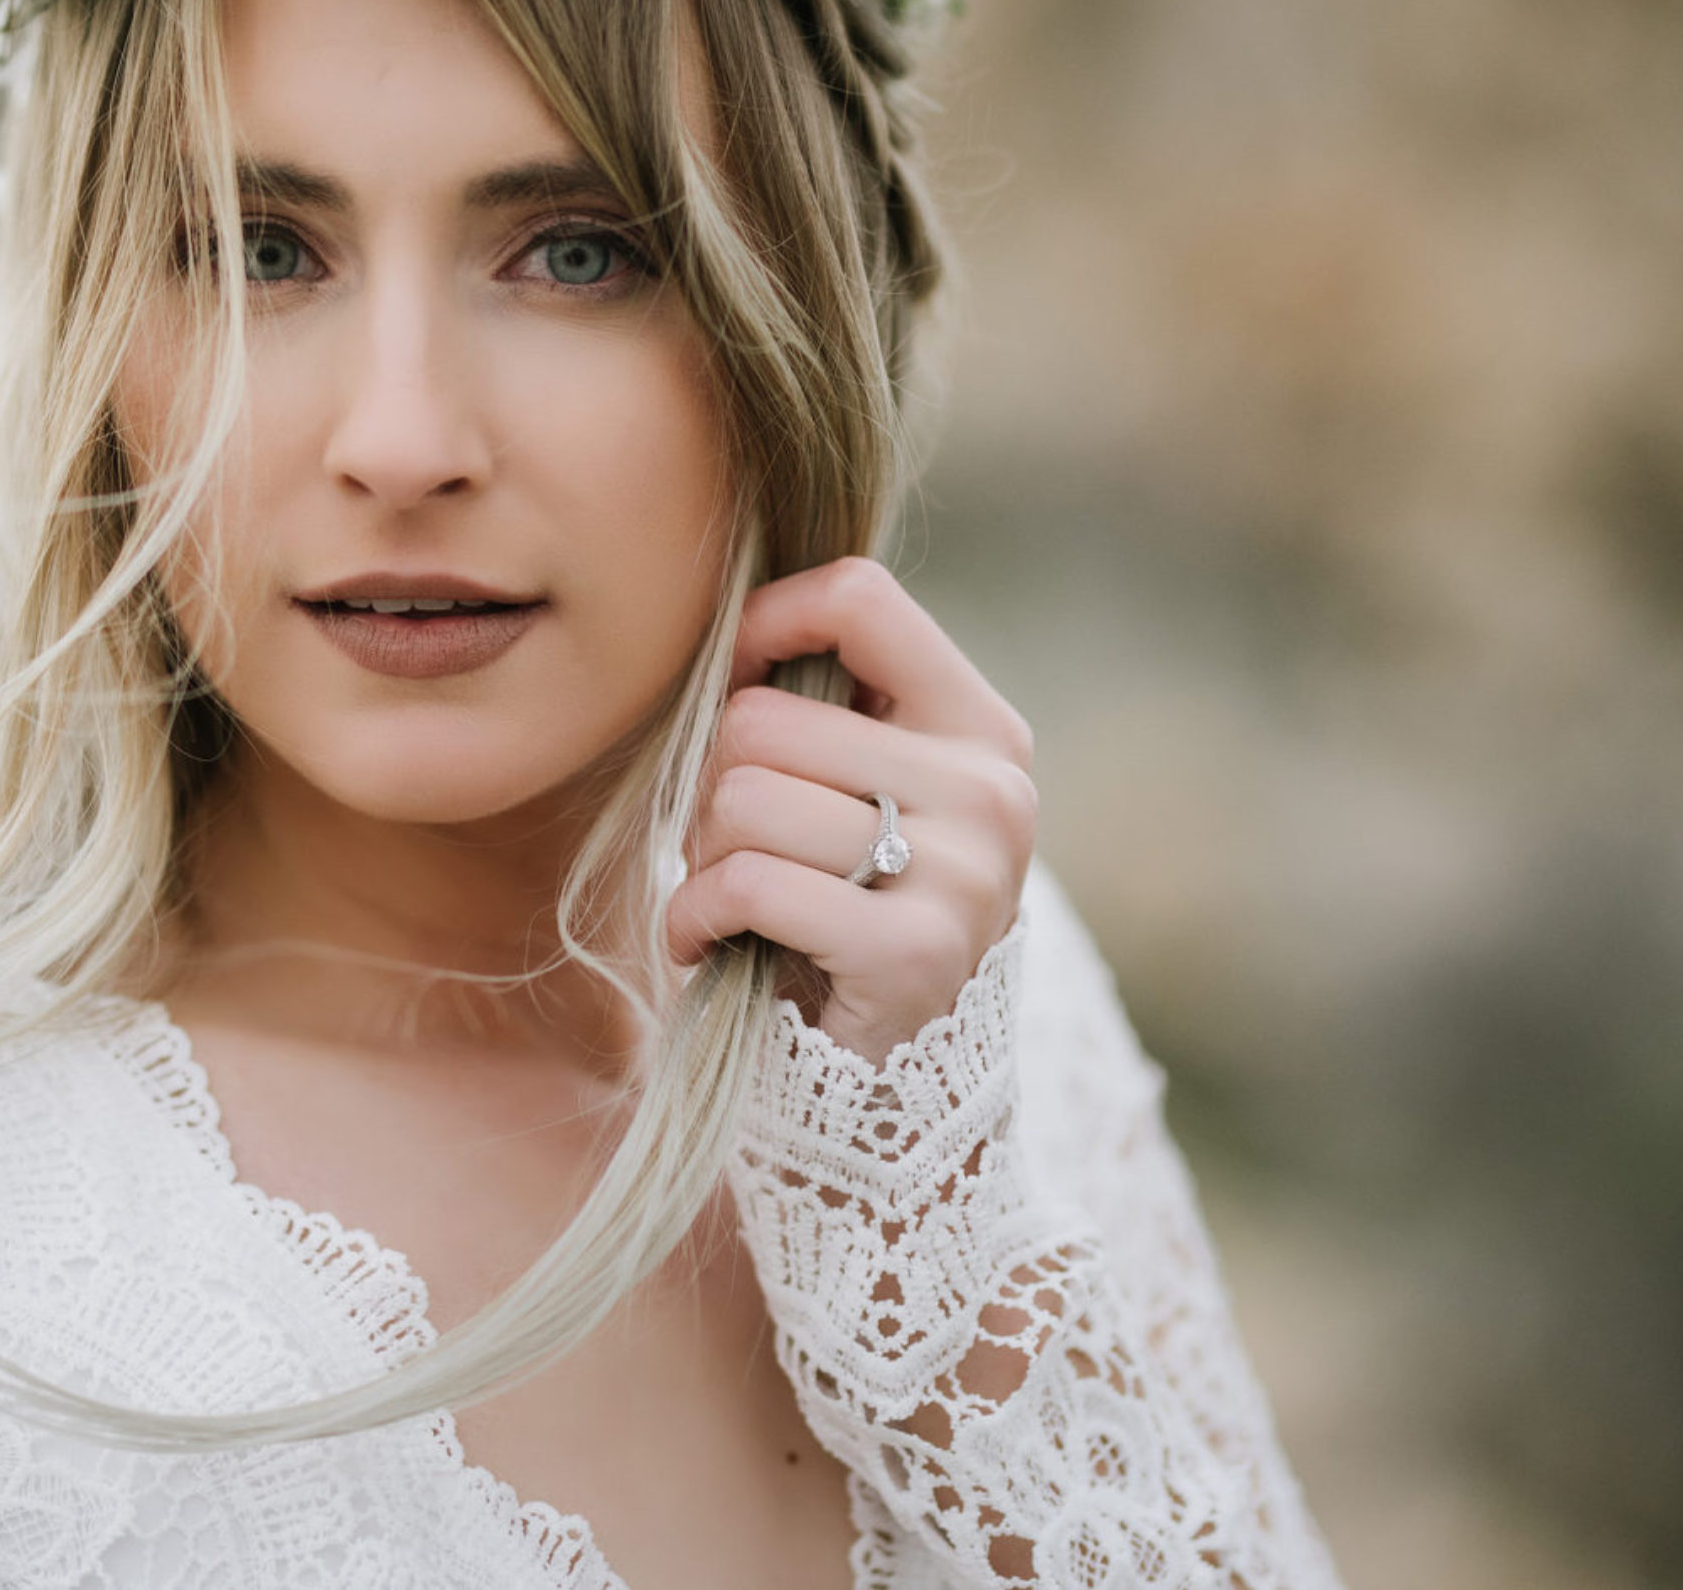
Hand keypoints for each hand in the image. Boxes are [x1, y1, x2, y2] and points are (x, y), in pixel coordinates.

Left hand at [664, 556, 1037, 1065]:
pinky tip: (712, 944)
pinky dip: (693, 920)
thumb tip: (730, 622)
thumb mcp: (857, 790)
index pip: (860, 597)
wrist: (885, 1085)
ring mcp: (962, 871)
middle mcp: (989, 789)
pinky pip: (743, 885)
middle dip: (713, 785)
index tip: (735, 685)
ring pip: (742, 798)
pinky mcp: (912, 950)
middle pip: (764, 717)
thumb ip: (819, 704)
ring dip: (701, 857)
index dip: (766, 625)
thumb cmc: (839, 905)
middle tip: (735, 847)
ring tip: (734, 896)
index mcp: (981, 726)